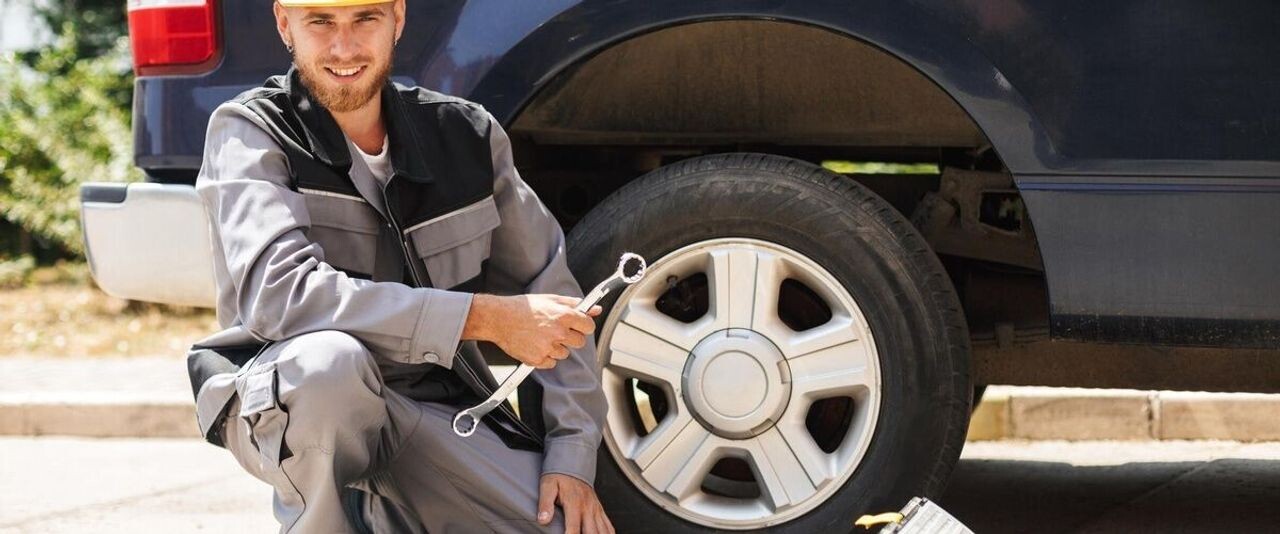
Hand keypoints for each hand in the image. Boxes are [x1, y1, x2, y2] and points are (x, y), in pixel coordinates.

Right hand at [465, 294, 601, 368]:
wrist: (499, 318)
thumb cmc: (523, 308)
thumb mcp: (551, 299)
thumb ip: (574, 304)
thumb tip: (595, 309)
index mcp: (563, 315)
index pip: (589, 326)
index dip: (583, 325)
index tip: (577, 324)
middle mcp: (558, 332)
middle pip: (580, 342)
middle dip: (571, 337)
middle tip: (556, 330)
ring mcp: (548, 347)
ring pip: (565, 354)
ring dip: (557, 347)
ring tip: (541, 336)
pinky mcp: (537, 359)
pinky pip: (551, 363)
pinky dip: (545, 357)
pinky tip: (535, 344)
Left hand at [538, 473, 613, 533]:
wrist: (572, 463)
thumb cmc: (559, 476)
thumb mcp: (548, 486)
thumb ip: (545, 503)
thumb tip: (542, 519)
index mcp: (575, 503)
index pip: (573, 528)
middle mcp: (588, 508)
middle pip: (592, 533)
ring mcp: (596, 509)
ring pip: (603, 531)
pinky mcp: (599, 510)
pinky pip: (609, 526)